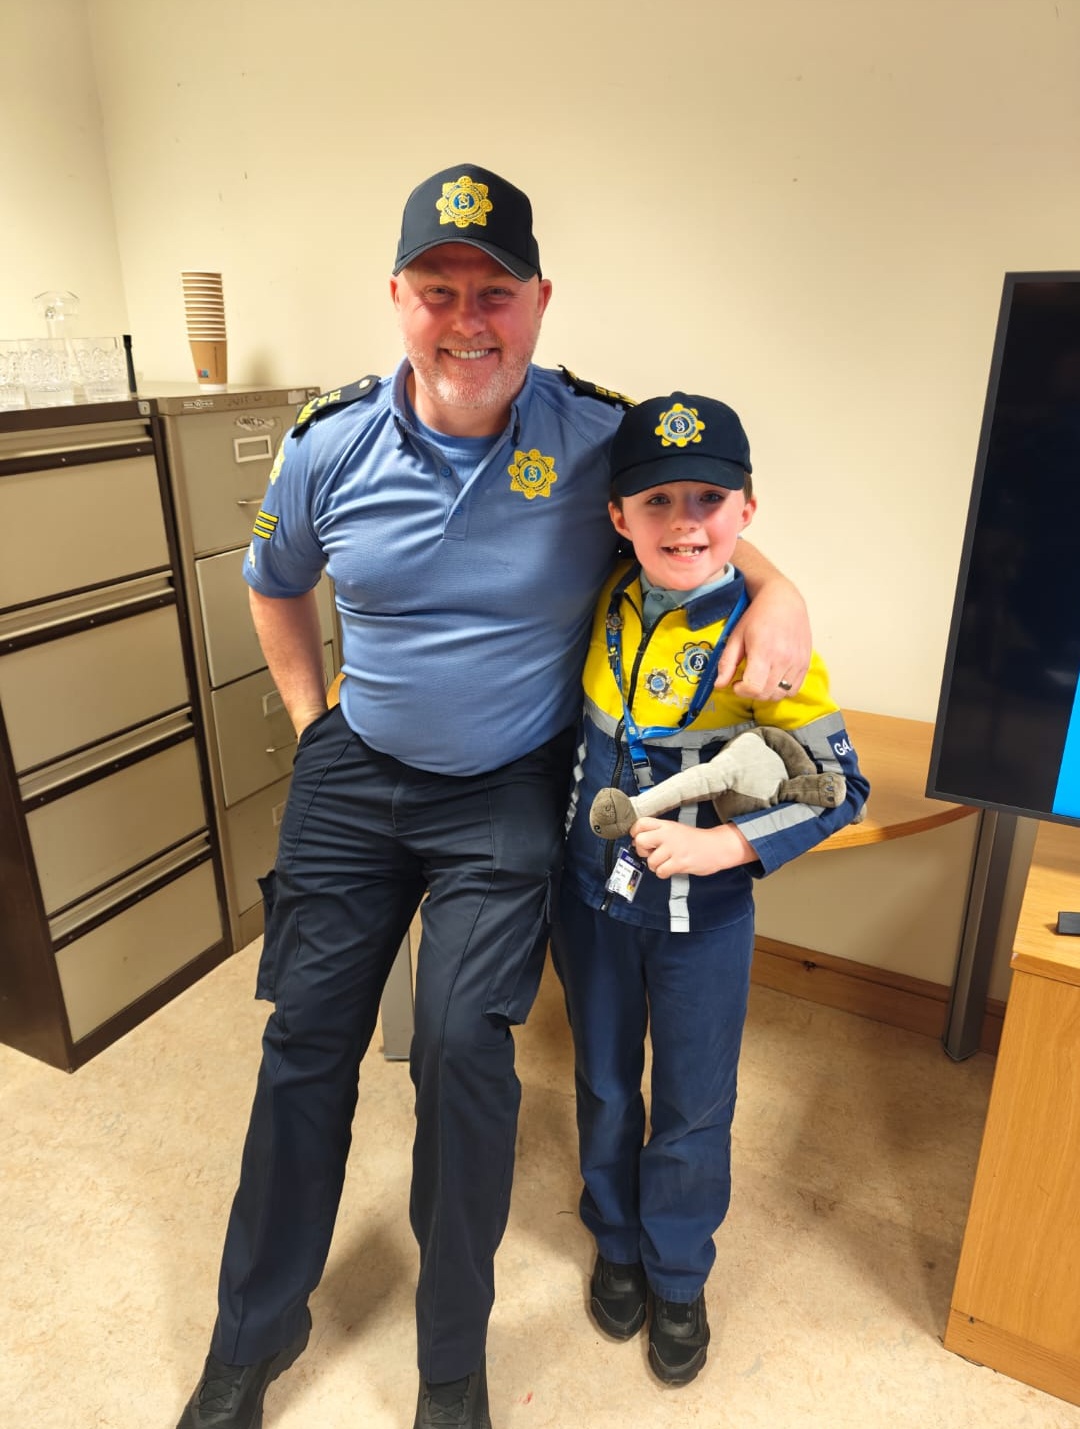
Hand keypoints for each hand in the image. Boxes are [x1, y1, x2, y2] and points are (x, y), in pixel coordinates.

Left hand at [630, 817, 755, 878]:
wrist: (717, 847)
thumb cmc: (696, 840)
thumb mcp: (676, 829)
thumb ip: (658, 833)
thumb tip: (637, 841)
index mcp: (666, 825)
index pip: (641, 823)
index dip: (635, 832)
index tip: (638, 838)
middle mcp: (668, 835)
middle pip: (640, 841)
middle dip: (642, 851)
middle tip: (651, 853)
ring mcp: (674, 849)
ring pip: (650, 861)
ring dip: (655, 866)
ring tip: (665, 862)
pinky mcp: (680, 862)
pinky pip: (661, 872)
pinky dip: (663, 873)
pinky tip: (671, 868)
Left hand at [714, 577, 810, 700]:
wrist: (784, 601)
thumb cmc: (757, 617)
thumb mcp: (736, 637)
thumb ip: (726, 663)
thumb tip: (719, 685)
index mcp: (764, 651)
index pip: (754, 687)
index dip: (741, 690)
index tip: (736, 683)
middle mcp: (784, 659)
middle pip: (766, 694)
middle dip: (751, 693)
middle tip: (745, 680)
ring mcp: (797, 662)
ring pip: (780, 694)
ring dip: (766, 692)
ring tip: (759, 678)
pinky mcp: (806, 664)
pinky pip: (794, 689)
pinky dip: (782, 689)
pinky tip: (773, 677)